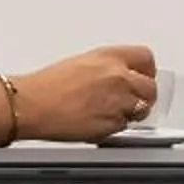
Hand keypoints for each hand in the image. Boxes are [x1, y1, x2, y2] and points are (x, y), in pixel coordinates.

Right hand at [12, 45, 158, 141]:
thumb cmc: (47, 86)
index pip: (146, 59)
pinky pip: (124, 126)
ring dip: (131, 112)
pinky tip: (98, 120)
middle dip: (143, 95)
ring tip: (111, 112)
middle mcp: (118, 77)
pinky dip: (116, 126)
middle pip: (150, 88)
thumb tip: (120, 76)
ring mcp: (118, 101)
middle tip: (132, 100)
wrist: (32, 105)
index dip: (146, 71)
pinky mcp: (112, 124)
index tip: (144, 76)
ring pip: (141, 109)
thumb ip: (107, 68)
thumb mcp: (81, 63)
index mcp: (109, 57)